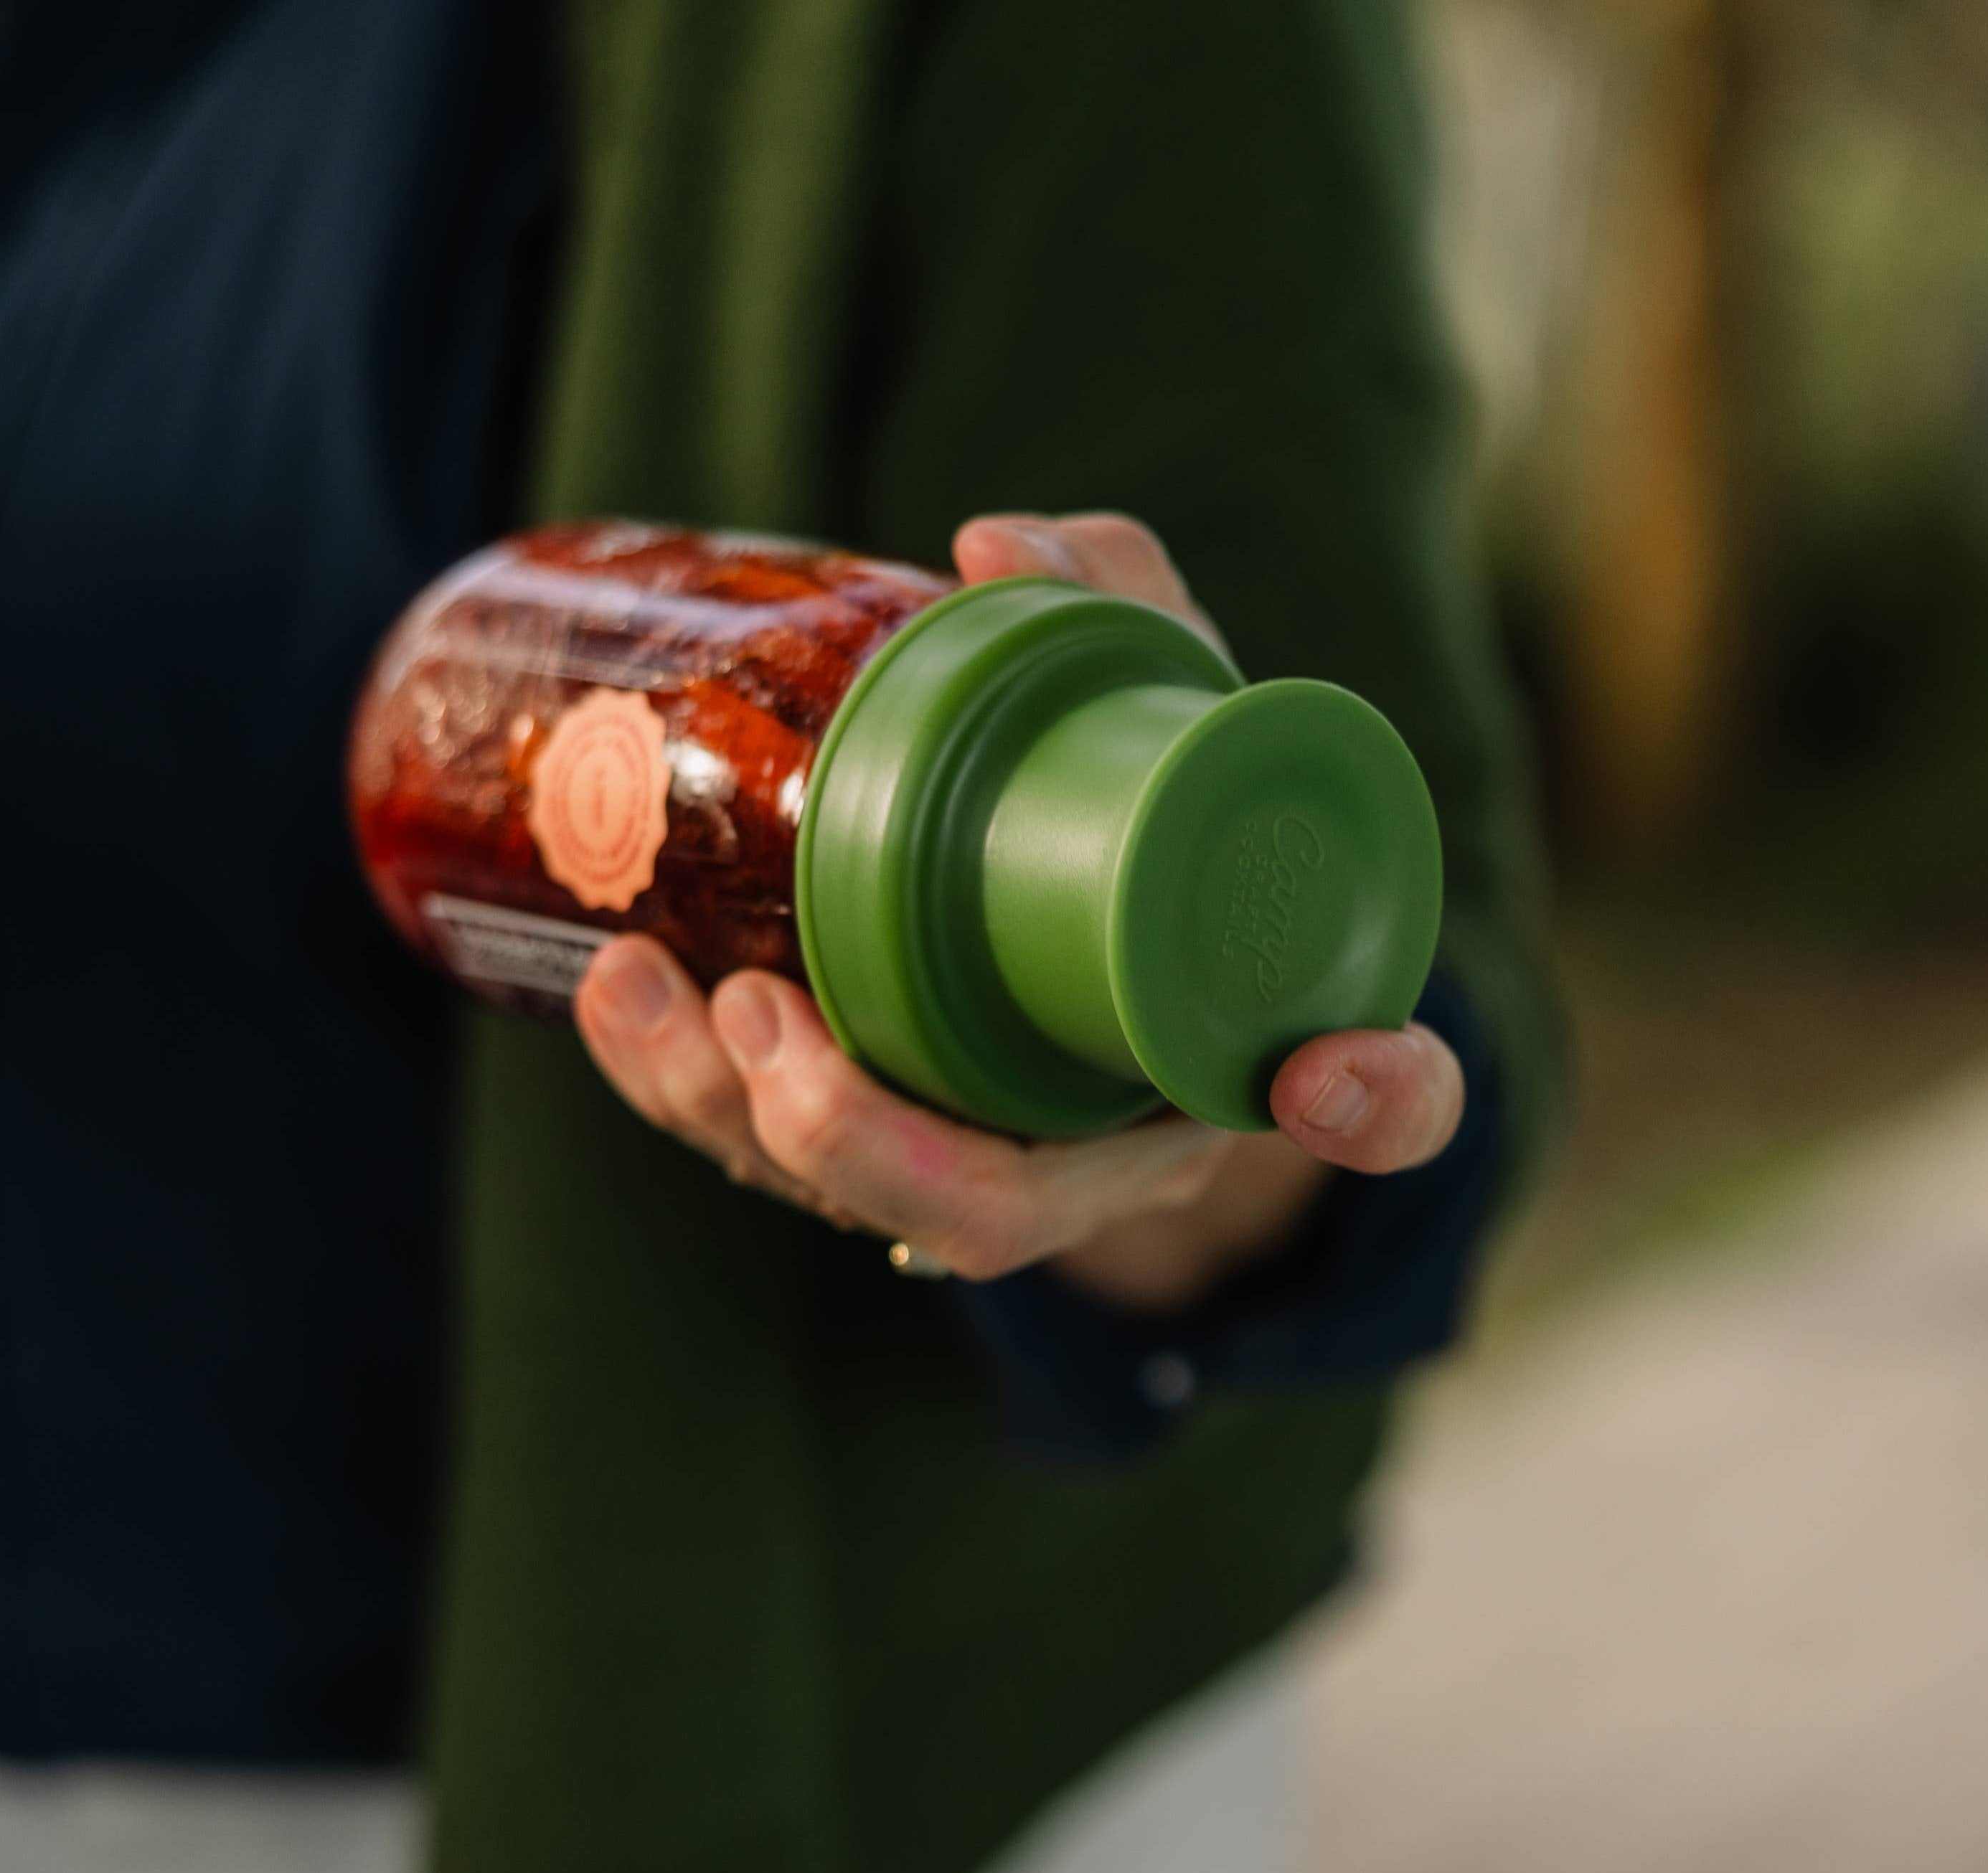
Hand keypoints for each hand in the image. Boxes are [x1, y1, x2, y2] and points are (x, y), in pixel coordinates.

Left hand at [574, 512, 1464, 1309]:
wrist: (1075, 902)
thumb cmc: (1140, 801)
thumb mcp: (1162, 691)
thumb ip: (1120, 606)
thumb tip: (992, 545)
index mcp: (1243, 1033)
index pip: (1370, 1110)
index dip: (1365, 1106)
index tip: (1312, 1072)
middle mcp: (1124, 1139)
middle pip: (1000, 1212)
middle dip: (854, 1142)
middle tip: (752, 1010)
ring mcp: (993, 1156)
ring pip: (868, 1203)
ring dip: (727, 1112)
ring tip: (627, 980)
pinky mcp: (883, 1141)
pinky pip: (788, 1157)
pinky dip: (692, 1085)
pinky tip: (617, 988)